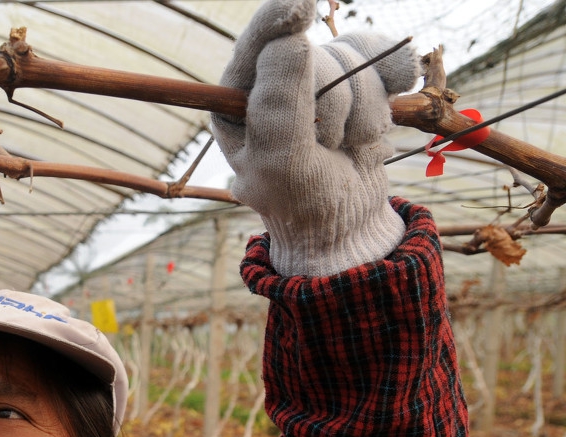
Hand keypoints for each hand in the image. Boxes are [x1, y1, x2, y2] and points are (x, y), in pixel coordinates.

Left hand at [210, 0, 418, 276]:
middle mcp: (274, 82)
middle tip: (327, 147)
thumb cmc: (301, 200)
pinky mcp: (357, 81)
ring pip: (355, 60)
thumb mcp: (281, 162)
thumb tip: (292, 38)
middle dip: (335, 105)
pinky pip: (383, 58)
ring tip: (347, 149)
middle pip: (317, 56)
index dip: (280, 19)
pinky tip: (390, 106)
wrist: (345, 224)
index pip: (258, 44)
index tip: (302, 7)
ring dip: (364, 113)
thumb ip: (281, 103)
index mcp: (237, 100)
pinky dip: (391, 86)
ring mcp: (318, 79)